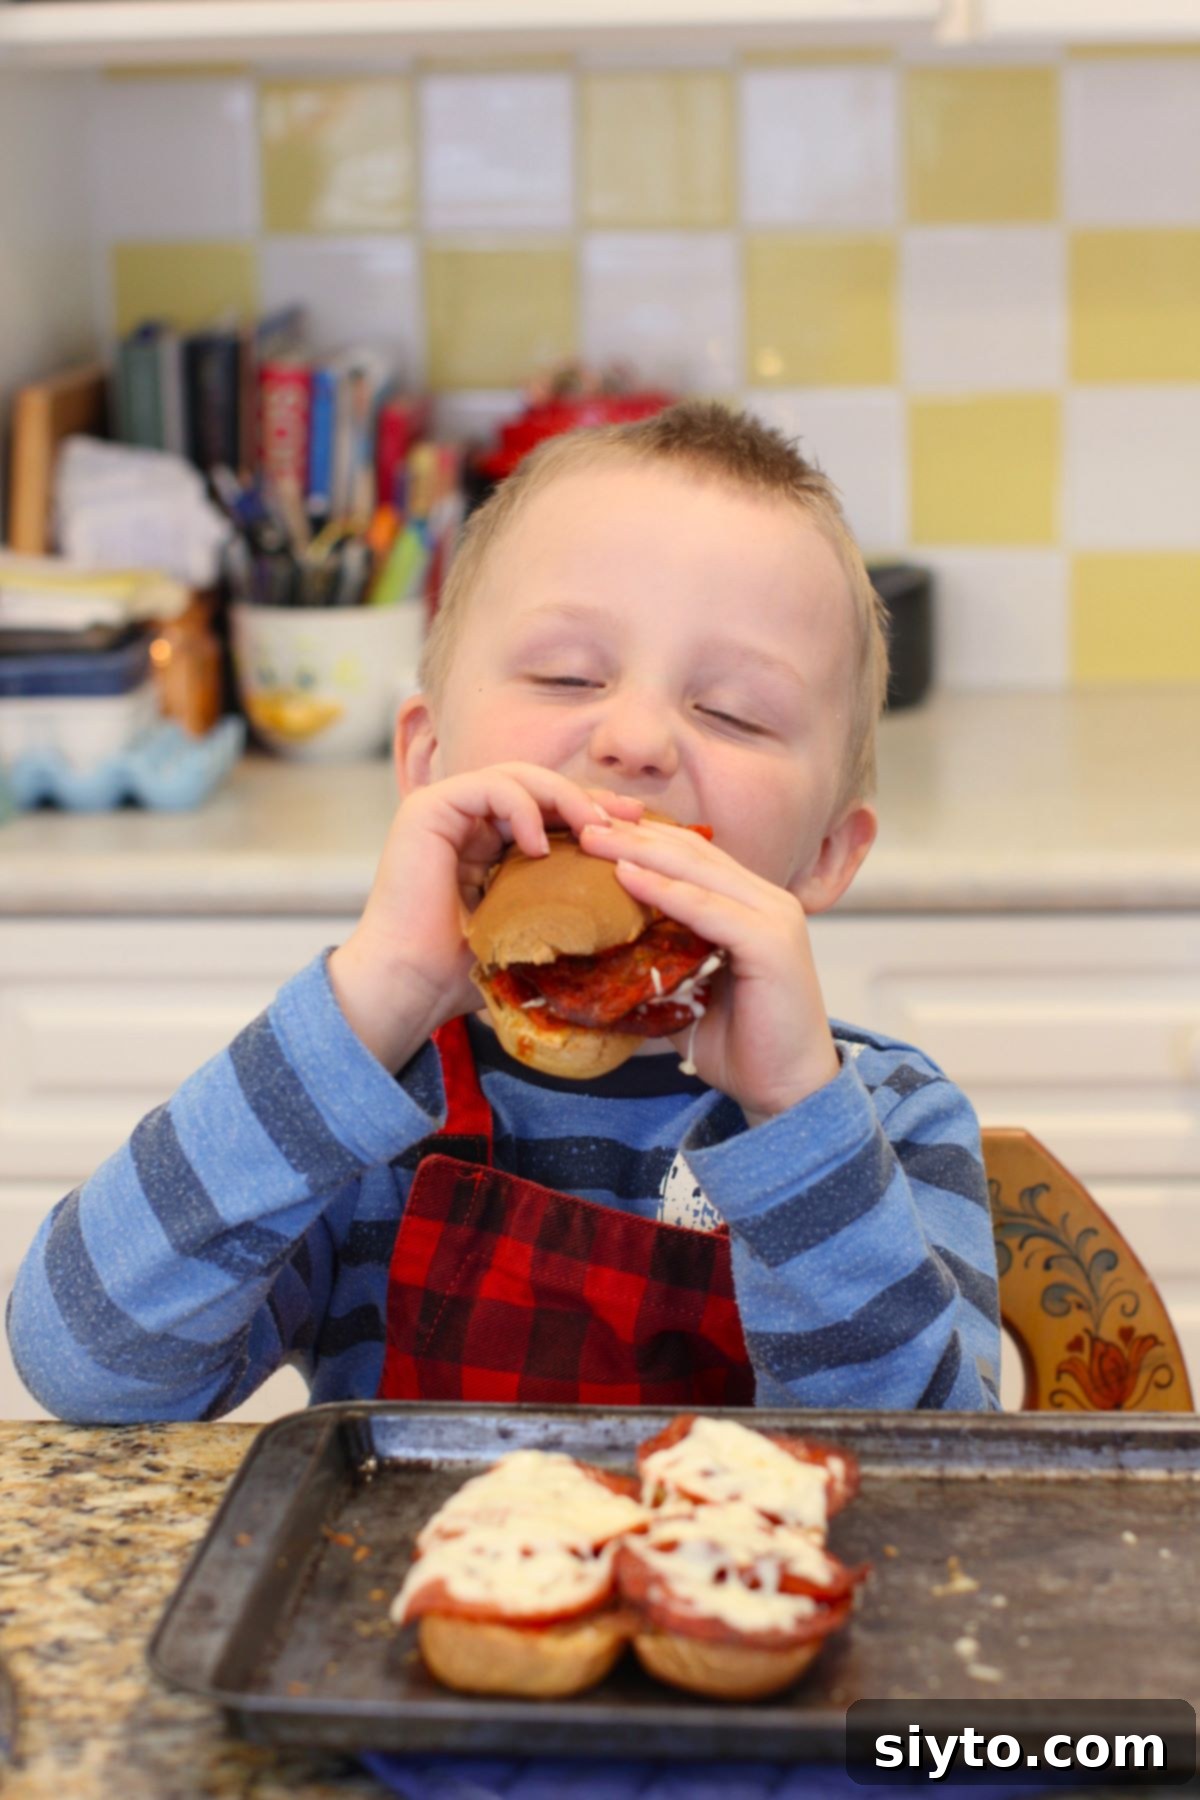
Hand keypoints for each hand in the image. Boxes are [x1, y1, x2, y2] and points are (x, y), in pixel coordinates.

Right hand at [328, 767, 644, 1069]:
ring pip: (517, 776)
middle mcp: (466, 819)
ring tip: (596, 828)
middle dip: (588, 796)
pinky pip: (489, 787)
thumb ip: (560, 904)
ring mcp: (445, 809)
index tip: (636, 829)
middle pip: (538, 784)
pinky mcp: (428, 809)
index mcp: (487, 841)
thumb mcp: (528, 927)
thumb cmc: (462, 973)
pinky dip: (522, 808)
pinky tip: (542, 847)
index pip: (548, 808)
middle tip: (631, 816)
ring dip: (564, 797)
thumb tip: (626, 910)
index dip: (591, 812)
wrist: (411, 987)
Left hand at [578, 817, 839, 1122]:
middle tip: (581, 821)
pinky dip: (664, 892)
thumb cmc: (740, 1045)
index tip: (592, 830)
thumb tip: (598, 955)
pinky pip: (708, 908)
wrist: (787, 1092)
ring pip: (698, 872)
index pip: (693, 857)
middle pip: (692, 853)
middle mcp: (768, 901)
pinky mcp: (771, 943)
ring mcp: (775, 917)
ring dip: (640, 852)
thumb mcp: (687, 992)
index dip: (644, 838)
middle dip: (634, 834)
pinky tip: (625, 877)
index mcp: (752, 906)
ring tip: (592, 839)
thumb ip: (657, 962)